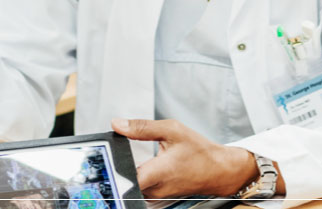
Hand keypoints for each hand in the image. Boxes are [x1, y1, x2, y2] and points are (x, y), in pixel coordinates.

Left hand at [111, 118, 263, 198]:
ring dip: (125, 173)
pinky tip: (136, 166)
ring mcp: (155, 197)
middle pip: (122, 182)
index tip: (103, 156)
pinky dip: (134, 178)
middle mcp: (153, 190)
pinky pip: (138, 189)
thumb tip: (118, 124)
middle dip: (115, 167)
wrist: (218, 170)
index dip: (109, 168)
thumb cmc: (200, 151)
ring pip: (129, 186)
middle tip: (109, 153)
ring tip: (122, 158)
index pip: (121, 179)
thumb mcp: (173, 130)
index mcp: (156, 173)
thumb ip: (143, 127)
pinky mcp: (156, 198)